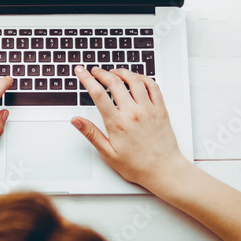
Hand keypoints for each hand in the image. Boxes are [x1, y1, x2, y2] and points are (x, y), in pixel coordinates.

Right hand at [71, 66, 186, 189]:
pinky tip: (136, 78)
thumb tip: (76, 121)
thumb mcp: (108, 153)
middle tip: (95, 71)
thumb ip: (91, 134)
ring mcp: (148, 109)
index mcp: (117, 123)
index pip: (98, 94)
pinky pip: (153, 86)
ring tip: (113, 72)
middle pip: (114, 82)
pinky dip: (143, 77)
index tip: (81, 72)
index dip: (86, 79)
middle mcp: (133, 112)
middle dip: (101, 73)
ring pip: (134, 80)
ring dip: (121, 72)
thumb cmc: (138, 165)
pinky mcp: (160, 109)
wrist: (164, 170)